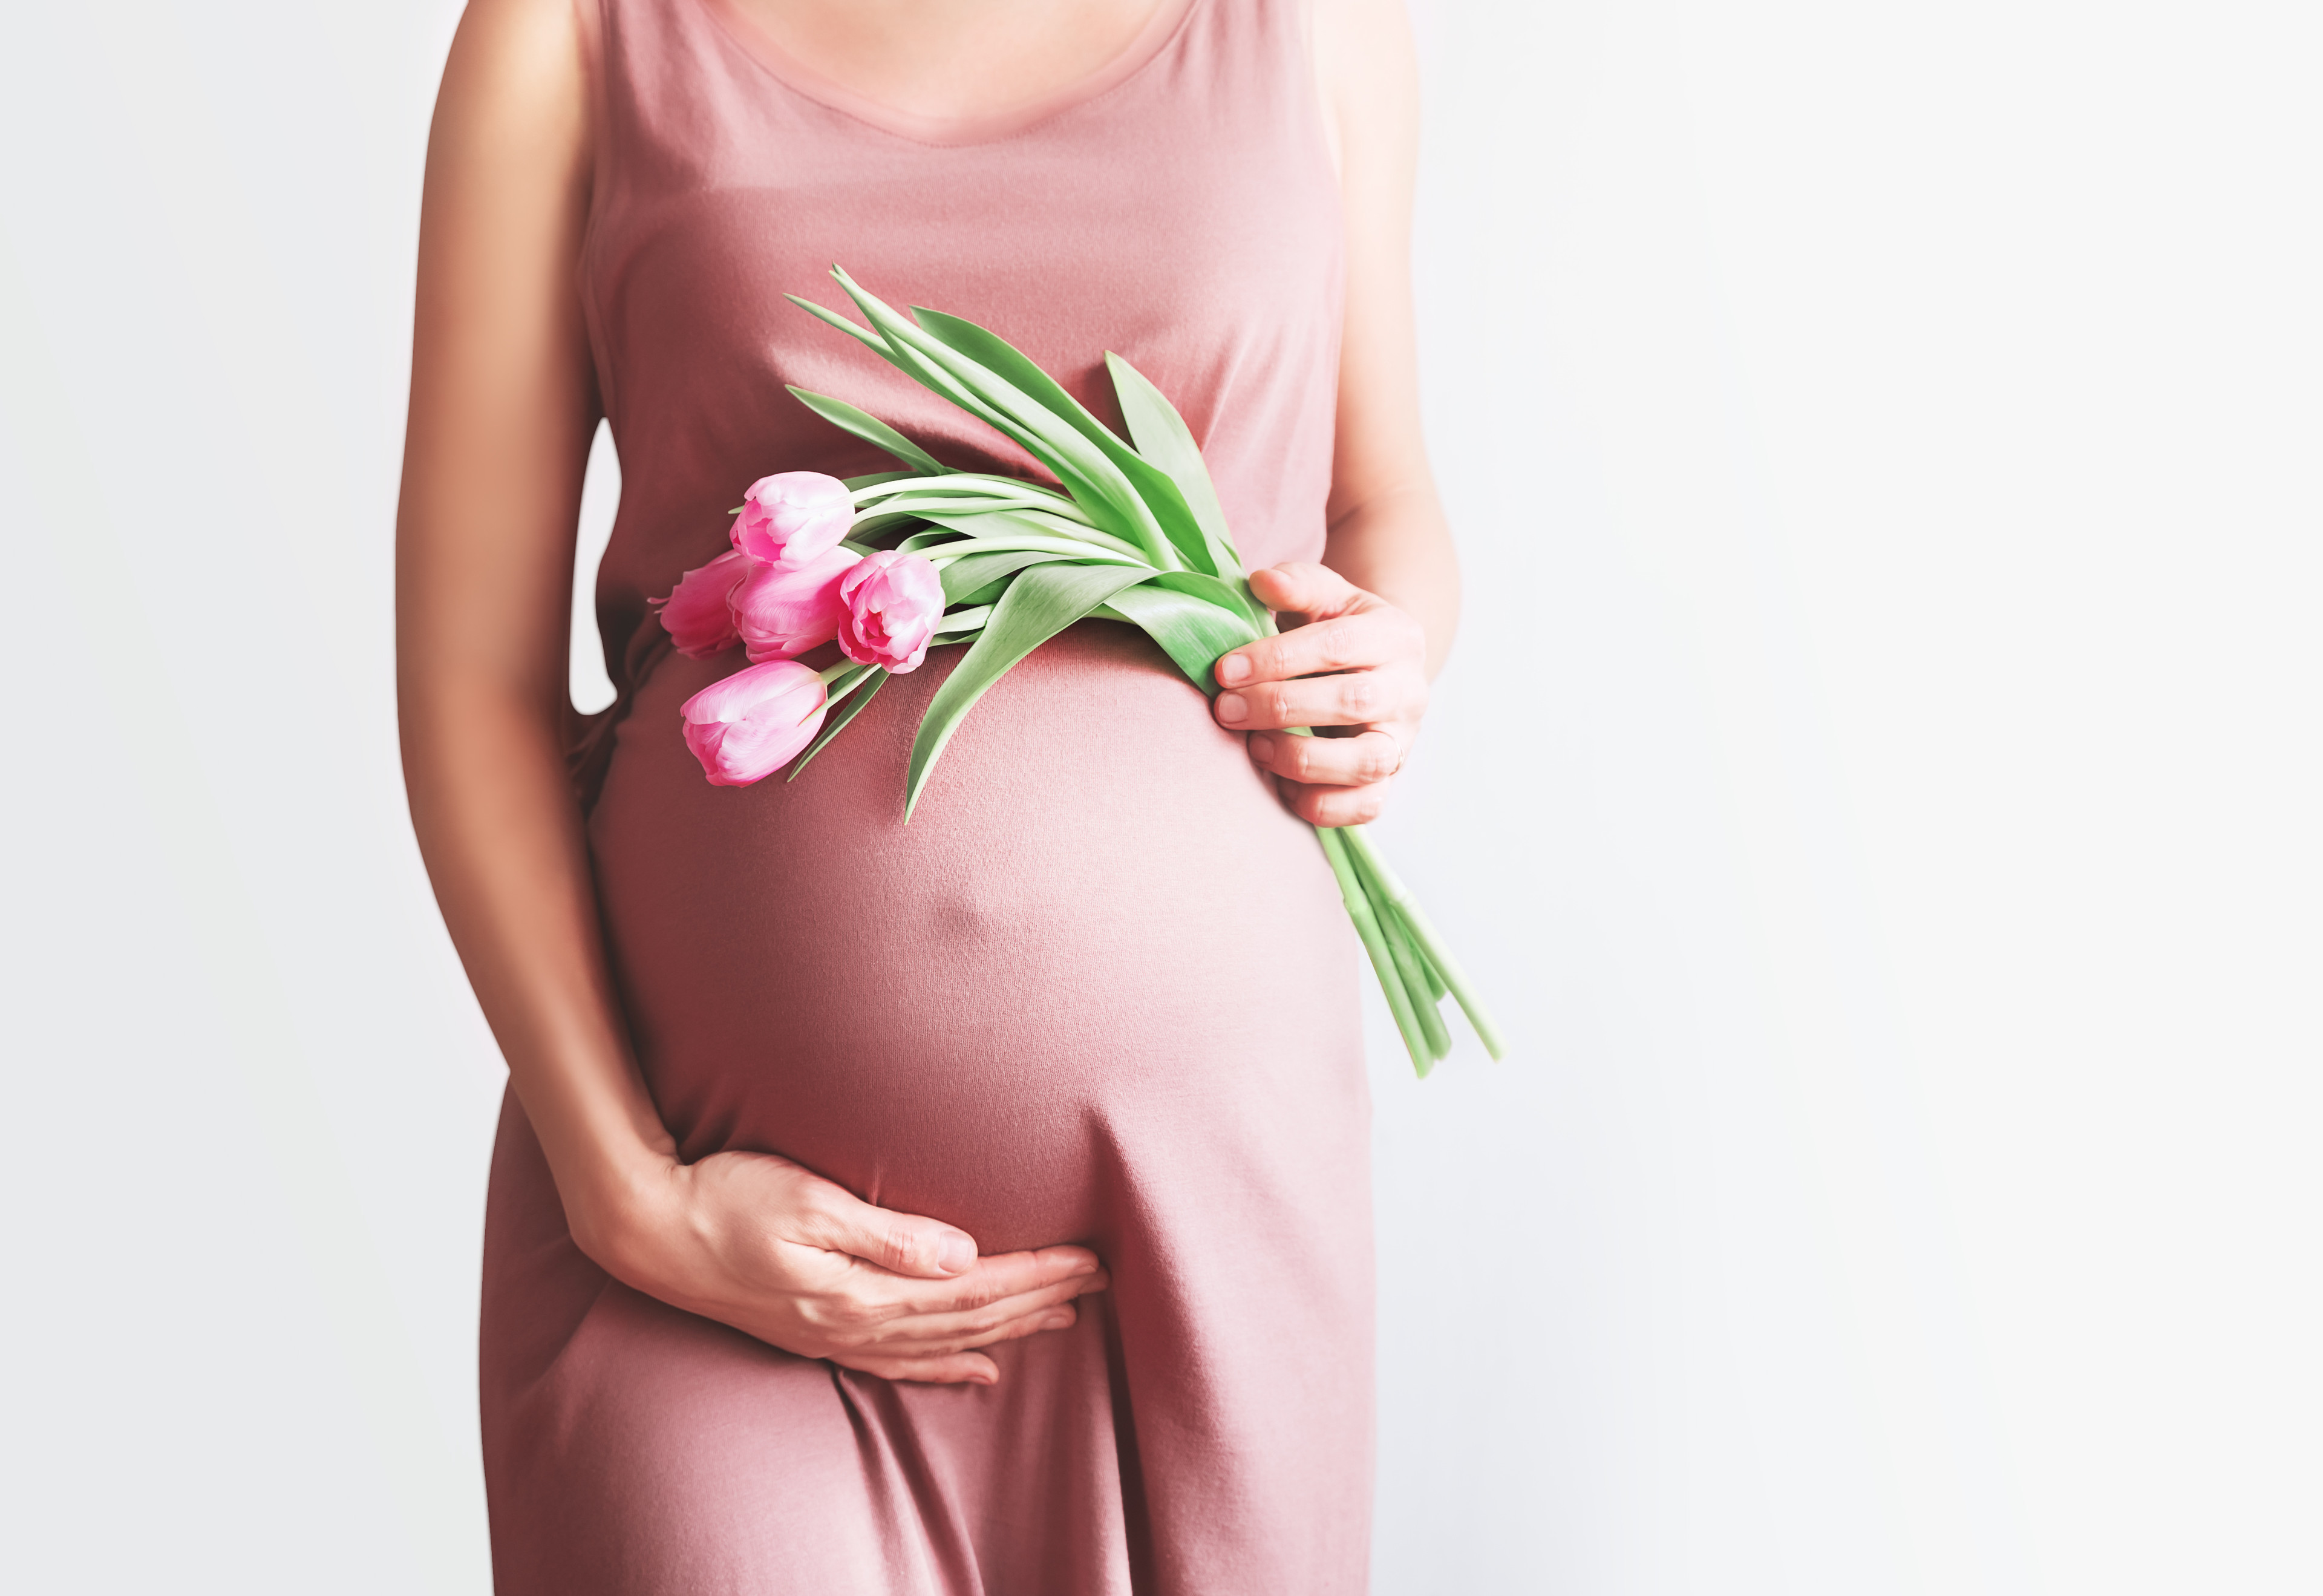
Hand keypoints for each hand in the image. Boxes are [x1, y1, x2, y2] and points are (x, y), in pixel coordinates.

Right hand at [591, 1149, 1108, 1384]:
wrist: (649, 1230)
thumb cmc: (725, 1196)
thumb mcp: (807, 1200)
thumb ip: (886, 1232)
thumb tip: (963, 1252)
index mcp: (860, 1290)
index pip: (973, 1287)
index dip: (1037, 1274)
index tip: (1090, 1256)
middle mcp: (855, 1324)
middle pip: (970, 1318)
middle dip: (1041, 1299)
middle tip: (1101, 1278)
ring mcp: (836, 1336)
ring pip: (946, 1342)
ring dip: (1009, 1330)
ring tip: (1065, 1317)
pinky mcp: (819, 1334)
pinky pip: (901, 1362)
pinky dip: (950, 1366)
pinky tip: (981, 1369)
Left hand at [1212, 562, 1430, 826]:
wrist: (1379, 667)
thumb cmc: (1338, 629)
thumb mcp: (1324, 596)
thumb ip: (1297, 585)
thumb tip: (1262, 582)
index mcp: (1395, 635)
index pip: (1337, 645)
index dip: (1277, 659)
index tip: (1224, 670)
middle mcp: (1408, 690)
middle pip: (1353, 703)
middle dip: (1280, 708)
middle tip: (1226, 709)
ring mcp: (1403, 739)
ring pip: (1366, 762)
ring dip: (1301, 759)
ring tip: (1253, 747)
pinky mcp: (1390, 780)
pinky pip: (1365, 807)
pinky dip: (1320, 803)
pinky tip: (1281, 784)